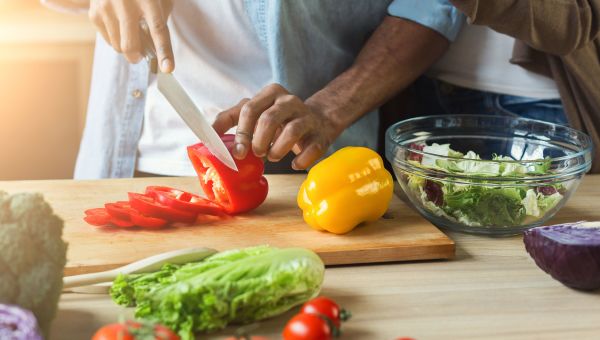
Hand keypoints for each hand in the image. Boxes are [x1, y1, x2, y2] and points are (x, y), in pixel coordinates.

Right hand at [89, 0, 173, 71]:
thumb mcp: (158, 0)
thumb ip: (160, 21)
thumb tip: (156, 51)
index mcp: (148, 1)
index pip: (158, 30)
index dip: (164, 51)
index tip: (168, 68)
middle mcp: (126, 4)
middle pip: (130, 45)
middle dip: (136, 57)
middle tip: (139, 56)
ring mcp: (107, 8)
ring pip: (117, 46)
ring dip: (126, 47)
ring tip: (129, 32)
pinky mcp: (94, 13)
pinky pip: (107, 40)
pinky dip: (115, 38)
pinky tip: (118, 24)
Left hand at [212, 84, 342, 169]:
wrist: (318, 120)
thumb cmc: (279, 119)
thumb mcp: (255, 112)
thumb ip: (230, 119)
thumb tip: (206, 135)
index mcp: (270, 93)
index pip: (249, 109)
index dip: (240, 133)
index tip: (236, 152)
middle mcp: (289, 101)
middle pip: (268, 119)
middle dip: (258, 142)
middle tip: (255, 154)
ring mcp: (307, 116)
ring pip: (291, 132)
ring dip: (277, 150)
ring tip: (272, 156)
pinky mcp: (321, 134)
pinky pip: (310, 149)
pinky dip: (299, 160)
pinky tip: (293, 163)